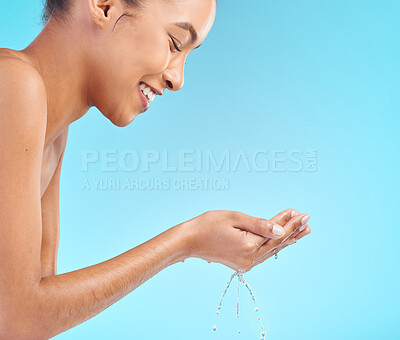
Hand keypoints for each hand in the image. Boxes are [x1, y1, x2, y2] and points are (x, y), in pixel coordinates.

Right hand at [182, 209, 310, 271]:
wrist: (189, 241)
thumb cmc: (208, 225)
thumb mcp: (234, 218)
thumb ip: (260, 225)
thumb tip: (281, 230)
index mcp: (249, 246)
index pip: (276, 233)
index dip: (289, 222)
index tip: (302, 213)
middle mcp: (249, 259)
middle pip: (277, 244)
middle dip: (293, 231)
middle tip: (308, 223)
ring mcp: (245, 263)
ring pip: (272, 250)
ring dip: (286, 240)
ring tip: (301, 232)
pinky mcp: (241, 263)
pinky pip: (263, 254)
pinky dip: (274, 246)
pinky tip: (281, 242)